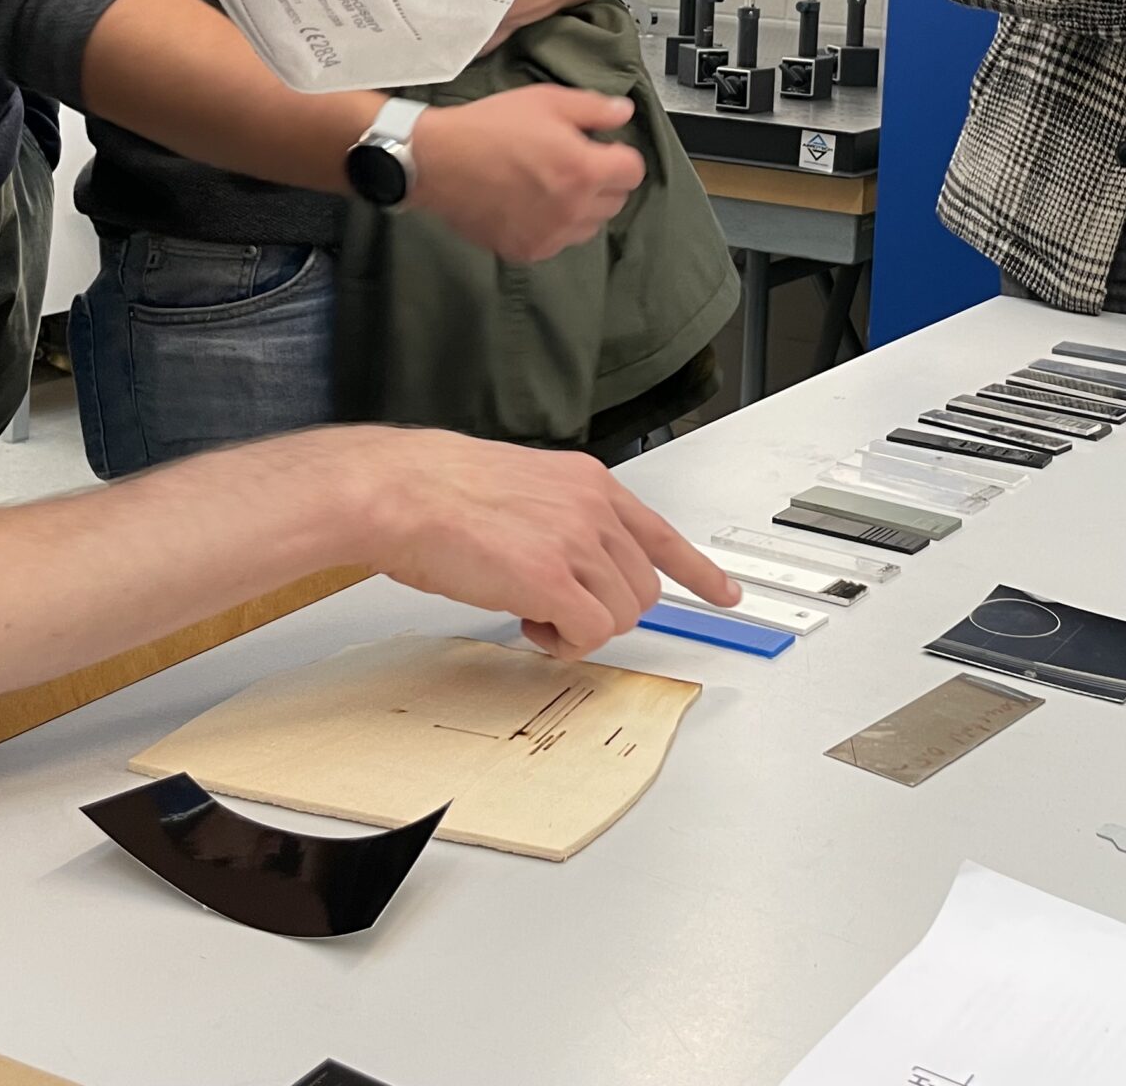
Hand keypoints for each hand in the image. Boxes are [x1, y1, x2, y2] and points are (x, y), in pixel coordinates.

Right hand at [343, 431, 740, 658]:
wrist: (399, 491)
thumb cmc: (438, 491)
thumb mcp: (522, 488)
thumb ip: (560, 519)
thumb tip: (569, 563)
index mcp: (588, 483)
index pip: (662, 534)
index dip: (700, 572)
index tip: (726, 594)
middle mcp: (593, 509)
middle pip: (642, 589)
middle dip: (604, 611)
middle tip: (554, 609)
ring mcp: (576, 543)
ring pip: (621, 616)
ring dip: (579, 628)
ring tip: (532, 611)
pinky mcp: (552, 579)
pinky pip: (590, 633)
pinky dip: (564, 642)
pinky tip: (530, 624)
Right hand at [410, 86, 645, 263]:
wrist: (437, 162)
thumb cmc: (489, 126)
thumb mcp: (545, 101)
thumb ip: (594, 109)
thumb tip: (625, 113)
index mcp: (583, 170)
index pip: (633, 172)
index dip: (619, 155)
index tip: (600, 147)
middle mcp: (573, 209)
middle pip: (616, 200)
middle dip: (603, 180)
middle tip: (572, 161)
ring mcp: (551, 235)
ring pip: (591, 225)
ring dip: (583, 206)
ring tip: (551, 184)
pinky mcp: (528, 250)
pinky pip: (560, 241)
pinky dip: (555, 225)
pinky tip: (531, 203)